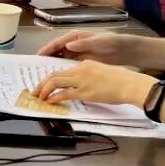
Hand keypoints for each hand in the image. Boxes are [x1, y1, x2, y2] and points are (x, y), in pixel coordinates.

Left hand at [33, 59, 150, 107]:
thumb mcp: (102, 72)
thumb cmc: (121, 80)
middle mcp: (80, 70)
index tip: (46, 84)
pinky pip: (63, 94)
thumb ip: (90, 76)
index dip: (52, 78)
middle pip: (54, 74)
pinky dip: (54, 97)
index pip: (63, 70)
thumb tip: (83, 85)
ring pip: (55, 82)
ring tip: (39, 97)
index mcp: (85, 64)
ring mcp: (81, 81)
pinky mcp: (84, 92)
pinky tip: (50, 101)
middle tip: (36, 91)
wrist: (129, 84)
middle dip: (42, 84)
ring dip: (44, 90)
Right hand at [37, 29, 148, 65]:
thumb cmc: (114, 43)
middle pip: (56, 50)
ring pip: (60, 58)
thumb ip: (84, 43)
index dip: (47, 49)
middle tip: (36, 67)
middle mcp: (74, 43)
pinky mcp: (81, 61)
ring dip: (52, 64)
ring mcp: (77, 52)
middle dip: (46, 57)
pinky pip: (67, 64)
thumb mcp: (100, 41)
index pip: (57, 42)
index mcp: (76, 36)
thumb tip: (68, 44)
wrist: (126, 51)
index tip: (38, 55)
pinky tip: (57, 77)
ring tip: (43, 73)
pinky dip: (61, 69)